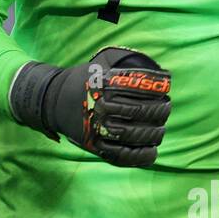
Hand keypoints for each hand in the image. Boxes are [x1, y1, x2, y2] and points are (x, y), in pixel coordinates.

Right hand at [9, 46, 171, 166]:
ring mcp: (98, 129)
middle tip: (166, 107)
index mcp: (102, 84)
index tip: (166, 86)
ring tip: (161, 127)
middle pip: (142, 111)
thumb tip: (156, 68)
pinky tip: (152, 149)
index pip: (139, 86)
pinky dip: (143, 155)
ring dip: (156, 132)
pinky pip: (125, 156)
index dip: (157, 87)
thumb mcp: (99, 63)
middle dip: (161, 110)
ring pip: (137, 134)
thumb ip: (125, 61)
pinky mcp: (96, 147)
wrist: (53, 102)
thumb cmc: (83, 80)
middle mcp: (100, 106)